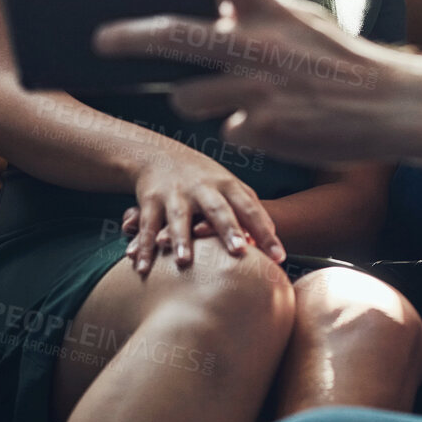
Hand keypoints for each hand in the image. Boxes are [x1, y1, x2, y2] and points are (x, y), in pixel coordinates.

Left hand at [95, 0, 411, 165]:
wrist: (396, 107)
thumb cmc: (344, 62)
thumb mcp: (303, 21)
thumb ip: (256, 15)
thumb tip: (207, 13)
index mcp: (271, 7)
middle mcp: (260, 44)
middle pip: (172, 34)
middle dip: (127, 36)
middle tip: (100, 39)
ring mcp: (258, 89)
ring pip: (187, 95)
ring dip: (185, 97)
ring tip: (203, 96)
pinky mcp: (263, 130)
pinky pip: (226, 128)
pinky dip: (236, 127)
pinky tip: (266, 125)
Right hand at [124, 148, 285, 274]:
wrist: (158, 153)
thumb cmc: (204, 180)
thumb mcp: (229, 187)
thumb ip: (251, 212)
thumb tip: (275, 246)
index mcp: (227, 185)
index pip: (251, 209)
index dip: (265, 231)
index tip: (279, 256)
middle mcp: (203, 188)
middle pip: (218, 209)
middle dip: (228, 229)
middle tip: (240, 251)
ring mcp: (176, 193)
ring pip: (178, 217)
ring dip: (180, 238)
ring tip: (184, 261)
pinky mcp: (151, 200)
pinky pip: (147, 226)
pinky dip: (144, 247)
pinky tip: (141, 268)